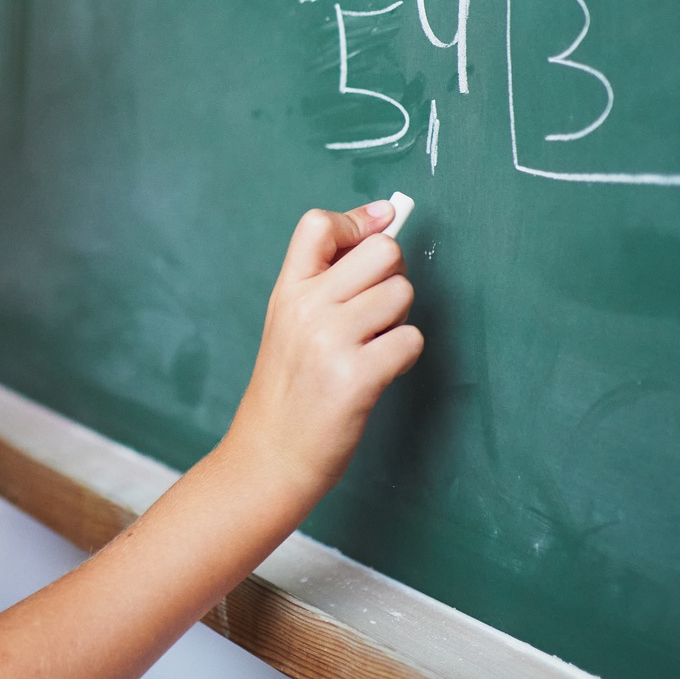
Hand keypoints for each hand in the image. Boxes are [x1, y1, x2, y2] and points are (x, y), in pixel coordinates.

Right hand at [224, 203, 422, 508]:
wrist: (269, 456)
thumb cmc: (288, 390)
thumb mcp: (288, 323)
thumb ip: (326, 280)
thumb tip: (382, 223)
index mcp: (287, 290)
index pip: (320, 224)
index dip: (359, 222)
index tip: (379, 226)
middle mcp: (306, 308)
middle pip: (382, 251)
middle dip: (393, 274)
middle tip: (377, 306)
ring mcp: (331, 341)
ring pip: (402, 294)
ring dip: (399, 320)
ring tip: (372, 346)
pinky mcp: (357, 377)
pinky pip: (410, 340)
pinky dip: (405, 356)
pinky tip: (380, 372)